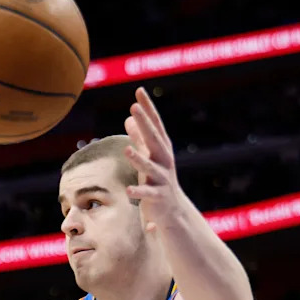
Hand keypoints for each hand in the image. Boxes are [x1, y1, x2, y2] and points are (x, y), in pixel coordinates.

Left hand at [121, 86, 185, 231]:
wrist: (172, 209)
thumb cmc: (158, 179)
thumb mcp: (149, 156)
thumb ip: (139, 137)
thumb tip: (129, 117)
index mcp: (161, 149)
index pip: (154, 124)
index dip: (147, 108)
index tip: (139, 90)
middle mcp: (164, 161)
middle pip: (154, 140)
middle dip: (145, 124)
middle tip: (134, 108)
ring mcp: (162, 178)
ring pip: (150, 167)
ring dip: (139, 159)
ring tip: (127, 150)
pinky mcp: (158, 197)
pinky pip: (147, 193)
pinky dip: (138, 192)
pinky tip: (128, 190)